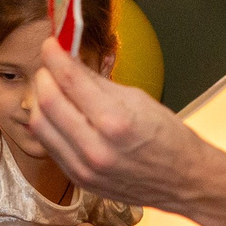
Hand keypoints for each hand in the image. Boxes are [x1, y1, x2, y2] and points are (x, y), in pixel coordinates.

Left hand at [30, 45, 225, 225]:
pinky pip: (50, 146)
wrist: (184, 182)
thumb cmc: (169, 138)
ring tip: (52, 87)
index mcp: (116, 122)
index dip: (54, 56)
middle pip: (47, 102)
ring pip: (40, 126)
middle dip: (44, 76)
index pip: (69, 80)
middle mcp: (95, 149)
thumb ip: (99, 82)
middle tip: (51, 65)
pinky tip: (59, 113)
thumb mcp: (139, 100)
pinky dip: (49, 124)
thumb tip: (71, 61)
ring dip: (40, 100)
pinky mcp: (79, 180)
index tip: (50, 43)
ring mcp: (84, 169)